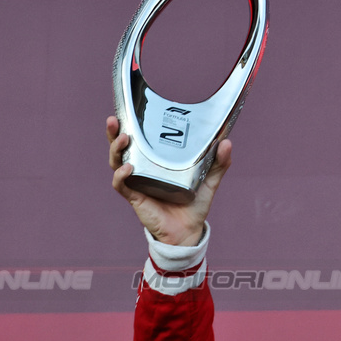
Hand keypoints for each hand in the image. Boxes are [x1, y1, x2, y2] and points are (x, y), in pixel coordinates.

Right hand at [106, 115, 231, 246]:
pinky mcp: (135, 197)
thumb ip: (219, 162)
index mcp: (156, 160)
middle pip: (120, 147)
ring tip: (123, 138)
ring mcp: (137, 182)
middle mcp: (143, 168)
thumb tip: (227, 142)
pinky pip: (121, 185)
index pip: (139, 138)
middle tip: (114, 119)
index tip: (127, 109)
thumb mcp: (209, 179)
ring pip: (116, 162)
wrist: (188, 230)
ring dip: (116, 149)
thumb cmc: (195, 204)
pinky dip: (121, 176)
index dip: (129, 124)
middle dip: (114, 132)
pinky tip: (128, 168)